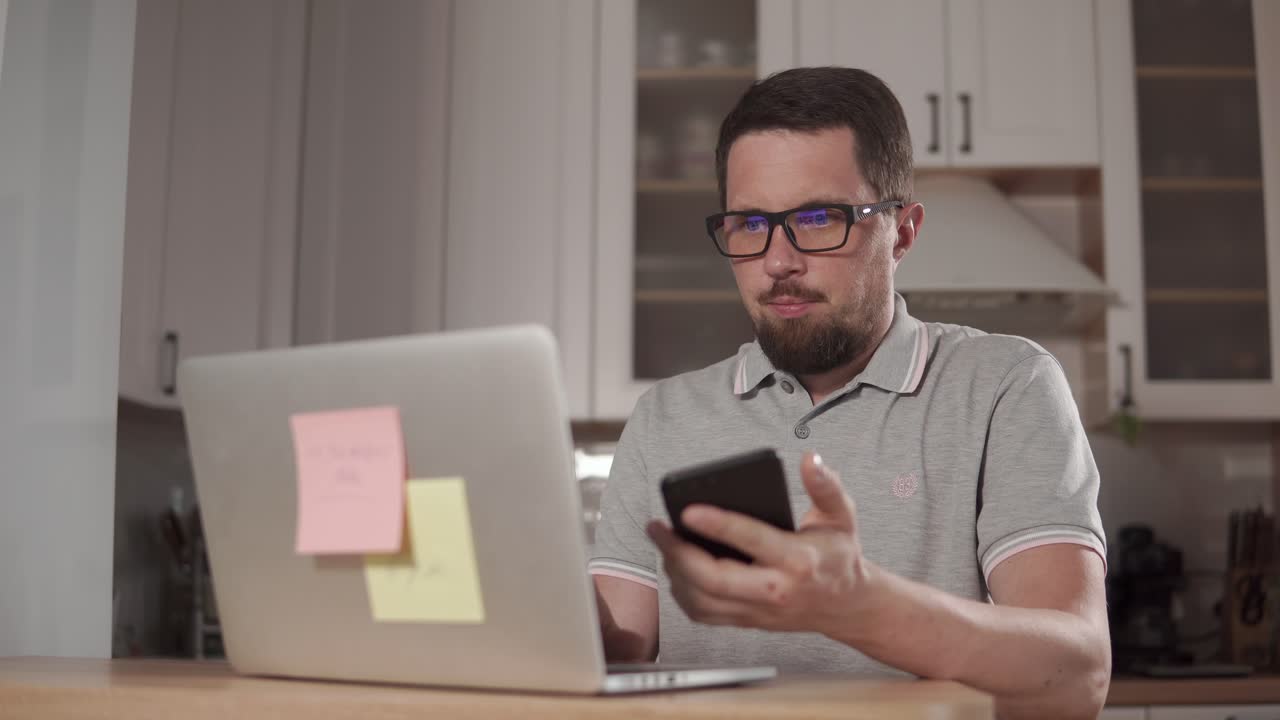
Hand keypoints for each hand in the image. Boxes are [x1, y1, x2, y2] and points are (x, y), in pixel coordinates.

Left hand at [646, 452, 875, 635]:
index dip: (717, 525)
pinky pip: (704, 614)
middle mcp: (776, 590)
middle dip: (677, 552)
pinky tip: (675, 568)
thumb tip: (810, 460)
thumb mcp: (842, 515)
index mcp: (798, 560)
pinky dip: (682, 593)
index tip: (688, 510)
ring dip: (674, 572)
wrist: (848, 606)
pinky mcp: (748, 621)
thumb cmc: (839, 556)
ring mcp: (759, 610)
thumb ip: (826, 486)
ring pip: (702, 600)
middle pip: (714, 579)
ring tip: (663, 542)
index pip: (751, 540)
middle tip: (658, 527)